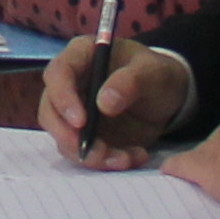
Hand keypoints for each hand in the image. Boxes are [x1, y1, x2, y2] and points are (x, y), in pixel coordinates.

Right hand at [48, 37, 194, 167]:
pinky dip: (107, 162)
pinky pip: (85, 154)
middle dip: (68, 136)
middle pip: (50, 111)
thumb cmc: (156, 75)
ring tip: (125, 159)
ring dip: (91, 155)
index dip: (63, 98)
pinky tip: (133, 157)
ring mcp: (75, 112)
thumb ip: (130, 81)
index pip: (58, 73)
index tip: (80, 122)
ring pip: (65, 138)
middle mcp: (71, 84)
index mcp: (81, 56)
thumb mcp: (152, 72)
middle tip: (95, 152)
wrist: (168, 98)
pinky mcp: (85, 136)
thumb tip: (104, 103)